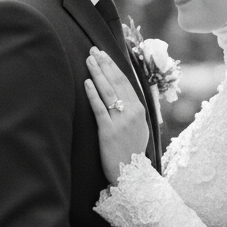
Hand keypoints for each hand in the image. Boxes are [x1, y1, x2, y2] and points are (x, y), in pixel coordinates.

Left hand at [85, 47, 149, 184]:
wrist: (131, 176)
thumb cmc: (131, 152)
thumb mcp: (139, 128)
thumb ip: (133, 111)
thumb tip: (124, 95)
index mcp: (139, 110)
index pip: (125, 82)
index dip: (113, 67)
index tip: (104, 54)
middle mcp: (132, 113)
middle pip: (116, 83)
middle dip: (104, 64)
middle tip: (94, 50)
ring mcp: (121, 122)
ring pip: (108, 92)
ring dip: (98, 74)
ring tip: (89, 60)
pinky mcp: (108, 132)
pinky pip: (100, 109)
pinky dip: (93, 94)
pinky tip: (87, 83)